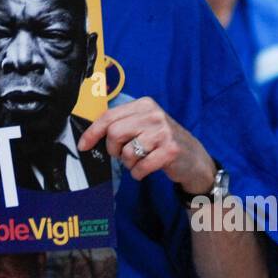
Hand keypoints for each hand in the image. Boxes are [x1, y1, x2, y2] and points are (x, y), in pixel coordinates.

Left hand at [78, 96, 215, 194]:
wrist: (194, 158)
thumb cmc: (162, 142)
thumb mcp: (144, 125)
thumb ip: (122, 124)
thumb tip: (91, 136)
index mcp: (144, 104)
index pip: (109, 116)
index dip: (93, 133)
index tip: (83, 145)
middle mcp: (154, 114)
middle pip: (114, 134)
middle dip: (114, 150)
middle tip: (123, 155)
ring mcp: (163, 132)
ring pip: (127, 152)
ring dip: (129, 163)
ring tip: (140, 161)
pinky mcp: (170, 150)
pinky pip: (140, 166)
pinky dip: (139, 173)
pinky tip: (146, 169)